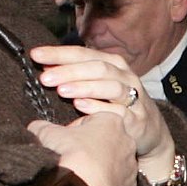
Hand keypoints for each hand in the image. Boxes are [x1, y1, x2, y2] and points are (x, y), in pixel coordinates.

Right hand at [28, 111, 137, 185]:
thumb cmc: (68, 156)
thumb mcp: (47, 134)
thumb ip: (42, 127)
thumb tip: (36, 127)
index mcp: (111, 121)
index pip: (91, 121)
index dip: (73, 131)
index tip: (64, 142)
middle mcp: (127, 141)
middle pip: (105, 143)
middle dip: (89, 149)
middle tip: (72, 159)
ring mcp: (130, 167)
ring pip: (112, 165)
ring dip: (98, 168)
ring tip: (80, 176)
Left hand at [29, 43, 172, 173]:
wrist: (151, 132)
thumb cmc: (117, 106)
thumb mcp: (99, 86)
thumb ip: (76, 75)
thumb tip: (45, 67)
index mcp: (113, 64)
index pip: (83, 54)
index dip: (59, 53)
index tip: (35, 55)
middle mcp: (125, 76)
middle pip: (97, 68)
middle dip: (69, 71)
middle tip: (44, 78)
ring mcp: (134, 97)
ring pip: (110, 86)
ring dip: (84, 87)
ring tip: (61, 91)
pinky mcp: (138, 119)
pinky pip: (119, 111)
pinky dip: (100, 107)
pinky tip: (81, 106)